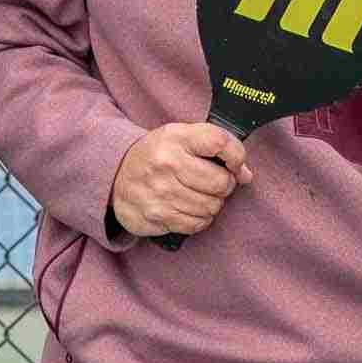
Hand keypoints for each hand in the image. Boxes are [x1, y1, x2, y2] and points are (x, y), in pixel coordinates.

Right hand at [111, 123, 250, 238]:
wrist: (115, 174)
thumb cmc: (158, 155)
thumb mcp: (181, 138)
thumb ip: (216, 148)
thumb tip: (246, 175)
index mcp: (176, 138)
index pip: (219, 142)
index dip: (236, 155)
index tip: (235, 164)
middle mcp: (167, 163)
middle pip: (220, 182)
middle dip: (224, 185)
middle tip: (214, 183)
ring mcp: (160, 191)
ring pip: (211, 207)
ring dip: (212, 204)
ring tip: (199, 195)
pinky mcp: (156, 215)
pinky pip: (196, 224)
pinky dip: (199, 219)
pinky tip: (190, 208)